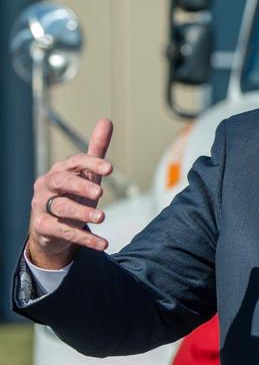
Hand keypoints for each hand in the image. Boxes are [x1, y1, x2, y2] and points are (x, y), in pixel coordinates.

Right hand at [27, 119, 113, 268]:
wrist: (50, 227)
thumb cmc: (71, 195)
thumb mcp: (85, 174)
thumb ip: (96, 151)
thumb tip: (106, 121)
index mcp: (59, 171)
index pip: (73, 163)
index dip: (90, 163)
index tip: (110, 168)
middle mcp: (47, 187)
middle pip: (61, 182)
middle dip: (79, 185)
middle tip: (100, 192)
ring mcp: (42, 207)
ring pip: (60, 208)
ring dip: (82, 212)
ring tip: (102, 216)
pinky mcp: (44, 228)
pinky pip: (65, 233)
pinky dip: (85, 238)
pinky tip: (104, 243)